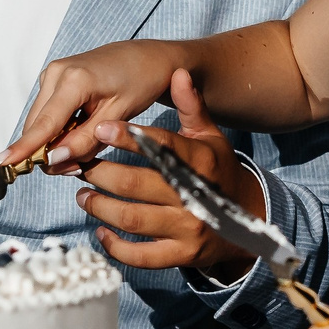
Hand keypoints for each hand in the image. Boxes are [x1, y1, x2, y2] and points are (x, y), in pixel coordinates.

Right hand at [0, 39, 189, 172]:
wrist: (149, 57)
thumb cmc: (140, 81)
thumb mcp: (118, 116)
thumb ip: (85, 141)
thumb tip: (53, 160)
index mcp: (74, 80)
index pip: (44, 124)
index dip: (24, 148)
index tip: (2, 163)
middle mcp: (56, 73)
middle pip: (37, 127)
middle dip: (51, 153)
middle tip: (79, 167)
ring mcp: (52, 75)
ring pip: (41, 123)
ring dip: (56, 143)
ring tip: (86, 148)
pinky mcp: (54, 80)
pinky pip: (48, 115)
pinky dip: (59, 131)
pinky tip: (81, 132)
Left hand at [72, 70, 264, 277]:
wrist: (247, 221)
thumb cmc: (217, 171)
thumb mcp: (210, 136)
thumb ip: (191, 106)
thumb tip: (178, 72)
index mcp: (201, 162)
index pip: (162, 147)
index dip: (129, 138)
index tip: (101, 129)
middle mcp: (196, 196)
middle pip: (137, 184)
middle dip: (102, 173)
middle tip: (81, 164)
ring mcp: (189, 229)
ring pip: (133, 218)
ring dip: (100, 206)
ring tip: (82, 194)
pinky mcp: (182, 256)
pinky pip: (142, 256)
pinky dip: (115, 246)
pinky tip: (100, 230)